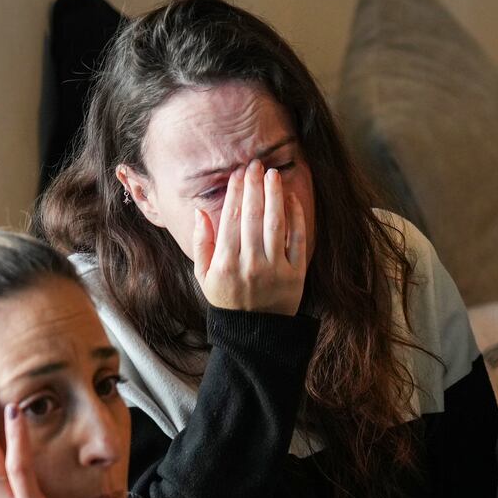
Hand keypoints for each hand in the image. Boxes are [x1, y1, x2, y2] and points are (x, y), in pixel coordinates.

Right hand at [193, 159, 308, 314]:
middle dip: (254, 187)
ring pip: (275, 224)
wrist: (255, 331)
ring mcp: (274, 269)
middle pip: (253, 217)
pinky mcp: (295, 274)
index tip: (238, 174)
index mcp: (225, 263)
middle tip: (255, 165)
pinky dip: (296, 218)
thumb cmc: (227, 299)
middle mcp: (250, 264)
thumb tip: (200, 212)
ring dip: (274, 196)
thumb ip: (201, 244)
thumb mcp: (204, 276)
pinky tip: (291, 199)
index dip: (235, 193)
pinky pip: (297, 240)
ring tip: (273, 175)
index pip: (231, 219)